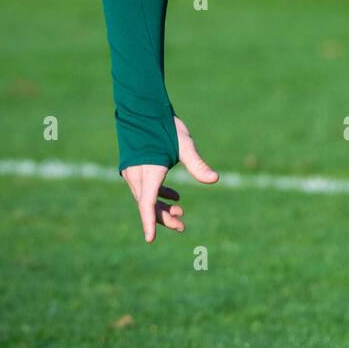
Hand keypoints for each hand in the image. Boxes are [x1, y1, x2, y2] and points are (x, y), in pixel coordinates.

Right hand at [121, 115, 218, 242]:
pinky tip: (175, 196)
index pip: (146, 202)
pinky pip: (145, 188)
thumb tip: (215, 179)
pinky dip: (158, 195)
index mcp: (149, 170)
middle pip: (148, 204)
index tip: (150, 239)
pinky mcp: (135, 167)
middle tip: (182, 226)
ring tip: (180, 213)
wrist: (143, 108)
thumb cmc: (164, 124)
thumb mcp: (184, 144)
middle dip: (163, 218)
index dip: (149, 221)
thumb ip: (197, 164)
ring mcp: (134, 171)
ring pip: (146, 197)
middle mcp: (138, 174)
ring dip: (161, 207)